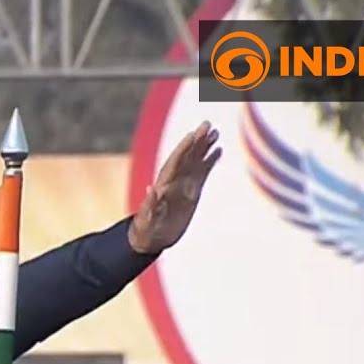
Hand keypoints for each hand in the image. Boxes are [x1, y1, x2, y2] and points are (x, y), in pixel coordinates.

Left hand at [130, 121, 222, 254]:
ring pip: (195, 161)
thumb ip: (149, 205)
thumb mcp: (146, 219)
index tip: (193, 135)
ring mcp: (183, 185)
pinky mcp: (191, 192)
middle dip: (196, 141)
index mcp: (163, 185)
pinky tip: (218, 150)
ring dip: (204, 146)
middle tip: (207, 125)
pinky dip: (209, 161)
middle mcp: (174, 181)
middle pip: (186, 157)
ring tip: (215, 132)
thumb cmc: (146, 230)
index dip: (183, 149)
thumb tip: (151, 189)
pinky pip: (201, 172)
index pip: (175, 162)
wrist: (151, 238)